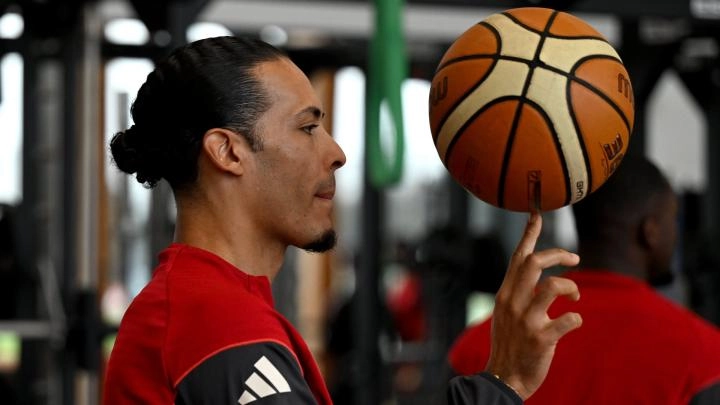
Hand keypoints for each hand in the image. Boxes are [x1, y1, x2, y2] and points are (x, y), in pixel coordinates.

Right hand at [484, 212, 581, 399]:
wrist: (504, 379)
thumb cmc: (510, 344)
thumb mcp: (506, 314)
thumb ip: (518, 293)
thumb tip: (540, 276)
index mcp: (505, 294)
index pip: (517, 257)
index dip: (529, 234)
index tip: (537, 214)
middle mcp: (512, 302)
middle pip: (534, 263)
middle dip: (558, 254)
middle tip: (575, 258)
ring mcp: (526, 320)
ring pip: (552, 286)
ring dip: (571, 286)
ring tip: (576, 295)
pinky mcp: (541, 338)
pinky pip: (569, 319)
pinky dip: (576, 318)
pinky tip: (573, 323)